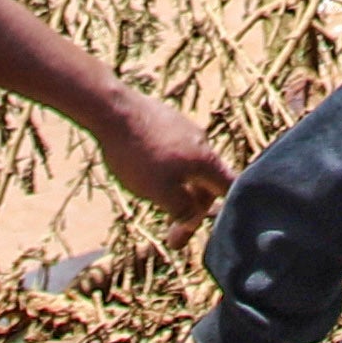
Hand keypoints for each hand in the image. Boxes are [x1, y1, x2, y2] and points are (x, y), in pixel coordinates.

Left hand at [91, 88, 231, 229]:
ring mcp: (181, 126)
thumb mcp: (161, 192)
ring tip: (158, 201)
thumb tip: (193, 220)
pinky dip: (167, 169)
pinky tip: (146, 173)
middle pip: (207, 180)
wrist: (112, 109)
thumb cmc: (138, 154)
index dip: (226, 211)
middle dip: (193, 207)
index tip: (208, 230)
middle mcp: (200, 141)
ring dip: (179, 188)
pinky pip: (173, 151)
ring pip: (188, 165)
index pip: (229, 189)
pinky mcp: (163, 119)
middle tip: (173, 233)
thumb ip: (183, 210)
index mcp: (206, 160)